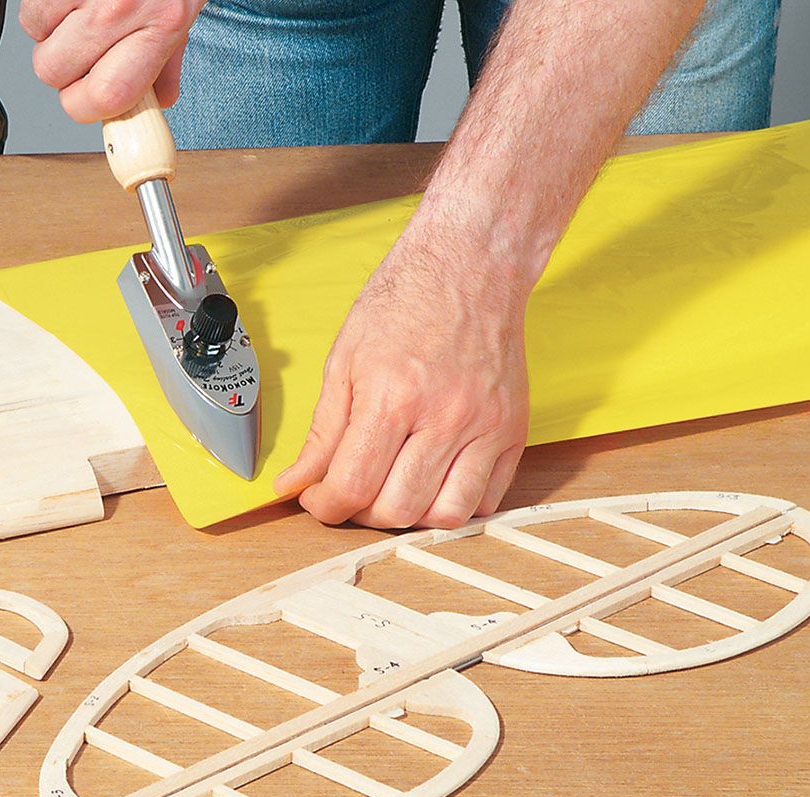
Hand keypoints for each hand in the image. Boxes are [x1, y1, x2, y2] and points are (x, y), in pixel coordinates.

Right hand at [20, 0, 204, 121]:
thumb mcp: (182, 22)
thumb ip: (166, 68)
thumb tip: (154, 105)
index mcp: (159, 30)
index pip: (107, 96)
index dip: (84, 108)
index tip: (84, 102)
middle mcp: (120, 7)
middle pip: (54, 71)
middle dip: (62, 73)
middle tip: (81, 57)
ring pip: (36, 37)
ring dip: (50, 36)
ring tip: (78, 20)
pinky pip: (31, 7)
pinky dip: (43, 8)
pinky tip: (69, 0)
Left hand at [274, 216, 529, 529]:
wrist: (471, 266)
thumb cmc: (405, 302)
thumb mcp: (345, 359)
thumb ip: (323, 431)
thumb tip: (295, 483)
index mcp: (393, 396)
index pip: (353, 486)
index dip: (326, 506)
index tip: (318, 499)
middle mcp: (444, 417)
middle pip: (397, 509)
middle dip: (361, 514)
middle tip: (352, 492)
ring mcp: (485, 427)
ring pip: (447, 516)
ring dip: (411, 518)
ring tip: (393, 491)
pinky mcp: (513, 432)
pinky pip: (488, 500)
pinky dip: (455, 506)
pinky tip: (432, 483)